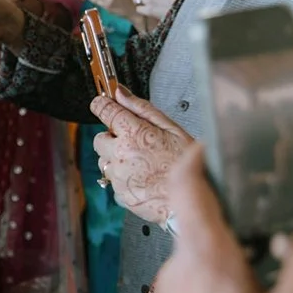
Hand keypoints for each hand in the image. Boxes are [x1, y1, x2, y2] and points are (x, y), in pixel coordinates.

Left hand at [90, 86, 194, 224]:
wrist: (193, 199)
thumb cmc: (187, 164)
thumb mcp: (172, 128)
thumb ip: (142, 109)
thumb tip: (121, 93)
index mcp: (133, 134)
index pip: (105, 110)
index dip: (102, 105)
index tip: (103, 104)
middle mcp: (120, 154)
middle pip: (100, 138)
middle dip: (113, 138)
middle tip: (134, 142)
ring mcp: (118, 175)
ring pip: (104, 161)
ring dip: (117, 158)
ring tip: (142, 162)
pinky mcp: (119, 193)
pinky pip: (113, 180)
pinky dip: (124, 177)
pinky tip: (143, 176)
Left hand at [149, 145, 292, 292]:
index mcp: (203, 254)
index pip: (187, 186)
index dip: (199, 158)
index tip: (215, 145)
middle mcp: (178, 267)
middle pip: (207, 224)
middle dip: (244, 221)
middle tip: (281, 227)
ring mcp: (171, 292)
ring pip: (207, 258)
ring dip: (241, 258)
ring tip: (280, 280)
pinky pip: (203, 284)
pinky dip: (230, 283)